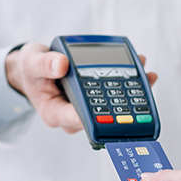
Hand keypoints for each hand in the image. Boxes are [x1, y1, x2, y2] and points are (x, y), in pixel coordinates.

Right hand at [5, 42, 156, 132]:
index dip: (94, 118)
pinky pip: (114, 97)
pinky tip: (143, 73)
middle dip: (121, 104)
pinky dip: (128, 85)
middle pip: (100, 116)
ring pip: (111, 108)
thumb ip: (44, 64)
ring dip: (131, 93)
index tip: (110, 115)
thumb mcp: (32, 61)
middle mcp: (73, 115)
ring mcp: (86, 110)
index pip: (75, 118)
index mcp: (54, 112)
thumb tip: (62, 64)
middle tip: (139, 87)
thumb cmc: (32, 69)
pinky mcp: (95, 102)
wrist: (36, 69)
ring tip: (148, 76)